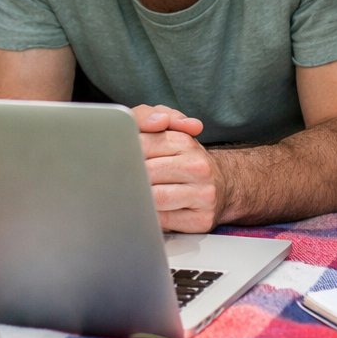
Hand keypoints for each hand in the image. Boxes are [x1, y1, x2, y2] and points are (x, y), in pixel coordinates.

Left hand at [130, 104, 220, 231]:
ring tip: (133, 194)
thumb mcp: (166, 130)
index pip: (141, 144)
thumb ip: (147, 116)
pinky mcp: (201, 219)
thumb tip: (157, 120)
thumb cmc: (185, 158)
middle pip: (145, 173)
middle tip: (119, 180)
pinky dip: (150, 217)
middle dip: (128, 178)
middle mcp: (197, 166)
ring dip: (138, 198)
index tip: (115, 159)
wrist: (222, 185)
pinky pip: (163, 221)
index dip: (123, 153)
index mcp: (184, 141)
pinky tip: (150, 211)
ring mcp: (202, 194)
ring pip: (154, 199)